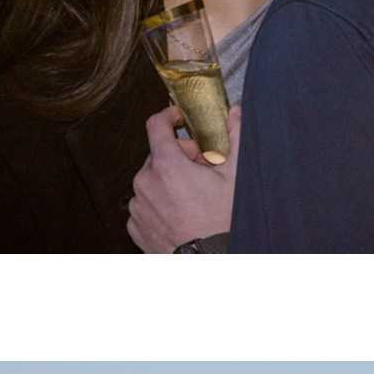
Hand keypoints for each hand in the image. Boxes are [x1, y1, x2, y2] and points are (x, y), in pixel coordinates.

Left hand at [127, 104, 240, 252]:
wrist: (212, 261)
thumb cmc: (223, 223)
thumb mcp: (236, 177)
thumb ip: (235, 137)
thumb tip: (237, 113)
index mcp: (167, 166)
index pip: (155, 125)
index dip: (169, 116)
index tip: (178, 118)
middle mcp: (145, 184)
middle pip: (159, 155)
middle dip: (180, 157)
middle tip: (203, 171)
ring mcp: (138, 206)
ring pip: (151, 180)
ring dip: (169, 181)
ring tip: (193, 197)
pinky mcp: (136, 226)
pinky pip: (145, 204)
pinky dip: (160, 203)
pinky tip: (181, 213)